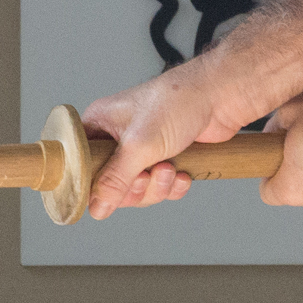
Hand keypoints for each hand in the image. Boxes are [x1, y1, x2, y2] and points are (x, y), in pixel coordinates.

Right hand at [81, 56, 255, 219]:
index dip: (93, 184)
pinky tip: (183, 173)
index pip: (82, 164)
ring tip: (169, 170)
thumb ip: (115, 179)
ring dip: (158, 187)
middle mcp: (118, 137)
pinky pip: (161, 186)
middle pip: (112, 184)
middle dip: (136, 187)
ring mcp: (143, 148)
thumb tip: (97, 206)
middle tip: (147, 176)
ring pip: (139, 188)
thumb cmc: (178, 101)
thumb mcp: (139, 145)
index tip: (107, 194)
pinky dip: (173, 185)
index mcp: (101, 124)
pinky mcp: (166, 157)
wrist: (221, 95)